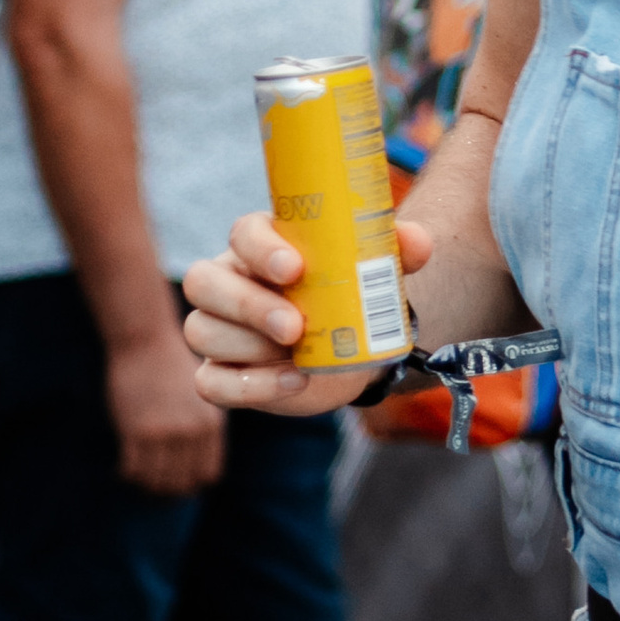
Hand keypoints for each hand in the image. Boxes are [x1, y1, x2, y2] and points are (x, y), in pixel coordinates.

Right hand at [106, 319, 226, 493]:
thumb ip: (203, 425)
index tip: (176, 479)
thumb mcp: (201, 395)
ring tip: (137, 478)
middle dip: (167, 489)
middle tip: (151, 483)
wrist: (145, 340)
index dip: (191, 481)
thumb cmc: (170, 365)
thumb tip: (197, 458)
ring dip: (146, 485)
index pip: (208, 474)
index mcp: (212, 425)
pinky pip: (134, 469)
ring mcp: (166, 433)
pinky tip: (123, 469)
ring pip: (156, 481)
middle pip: (181, 483)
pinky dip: (127, 474)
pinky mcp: (138, 431)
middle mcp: (193, 432)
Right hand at [183, 211, 435, 418]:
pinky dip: (248, 387)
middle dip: (247, 305)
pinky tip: (292, 383)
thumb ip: (397, 250)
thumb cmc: (353, 294)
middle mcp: (229, 281)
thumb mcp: (377, 270)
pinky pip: (210, 382)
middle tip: (294, 326)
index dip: (261, 249)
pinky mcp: (223, 373)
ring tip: (299, 357)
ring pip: (201, 331)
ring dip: (248, 347)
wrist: (354, 348)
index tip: (295, 268)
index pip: (243, 233)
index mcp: (261, 245)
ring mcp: (219, 328)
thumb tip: (417, 243)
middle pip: (203, 282)